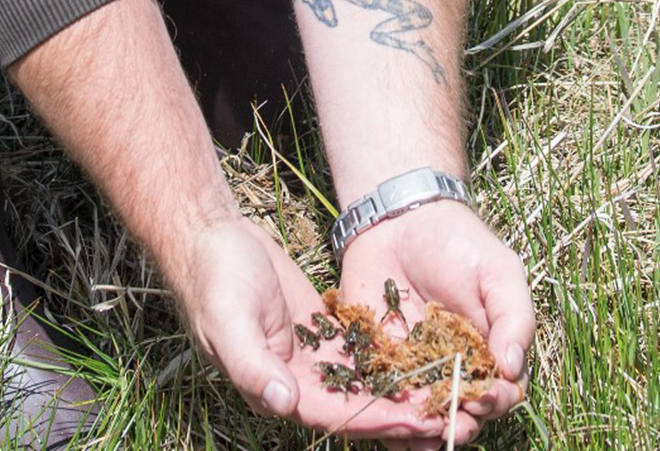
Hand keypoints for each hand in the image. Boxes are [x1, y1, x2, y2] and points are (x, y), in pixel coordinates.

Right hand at [177, 217, 447, 441]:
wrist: (215, 238)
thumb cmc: (215, 279)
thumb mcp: (229, 320)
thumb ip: (253, 365)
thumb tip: (284, 404)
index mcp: (273, 387)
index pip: (330, 414)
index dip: (371, 420)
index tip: (411, 422)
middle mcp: (296, 380)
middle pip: (354, 404)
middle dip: (396, 411)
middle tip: (444, 412)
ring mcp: (311, 354)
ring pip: (362, 381)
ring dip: (398, 388)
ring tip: (442, 390)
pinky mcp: (321, 328)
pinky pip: (359, 349)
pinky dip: (387, 357)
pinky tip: (422, 355)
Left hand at [337, 200, 534, 449]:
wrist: (400, 220)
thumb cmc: (458, 242)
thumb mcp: (498, 271)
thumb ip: (513, 317)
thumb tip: (514, 369)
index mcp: (489, 350)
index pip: (502, 392)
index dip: (497, 401)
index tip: (485, 395)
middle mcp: (455, 369)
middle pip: (464, 415)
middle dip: (461, 424)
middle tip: (453, 421)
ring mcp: (416, 372)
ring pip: (424, 421)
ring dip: (424, 433)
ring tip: (421, 430)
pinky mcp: (378, 366)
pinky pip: (383, 404)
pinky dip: (386, 421)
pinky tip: (388, 422)